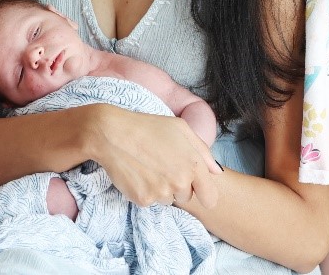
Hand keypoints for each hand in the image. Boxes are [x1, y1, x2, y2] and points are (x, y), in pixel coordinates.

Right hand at [94, 106, 220, 209]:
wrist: (112, 133)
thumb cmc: (147, 127)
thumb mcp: (180, 128)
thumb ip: (203, 150)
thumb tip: (217, 172)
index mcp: (193, 165)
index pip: (210, 197)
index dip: (204, 193)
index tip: (196, 188)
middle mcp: (180, 182)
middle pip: (186, 197)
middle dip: (177, 185)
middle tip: (161, 165)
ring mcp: (161, 192)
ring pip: (167, 199)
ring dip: (160, 188)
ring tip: (147, 167)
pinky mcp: (143, 200)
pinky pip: (149, 201)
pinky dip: (144, 190)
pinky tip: (137, 173)